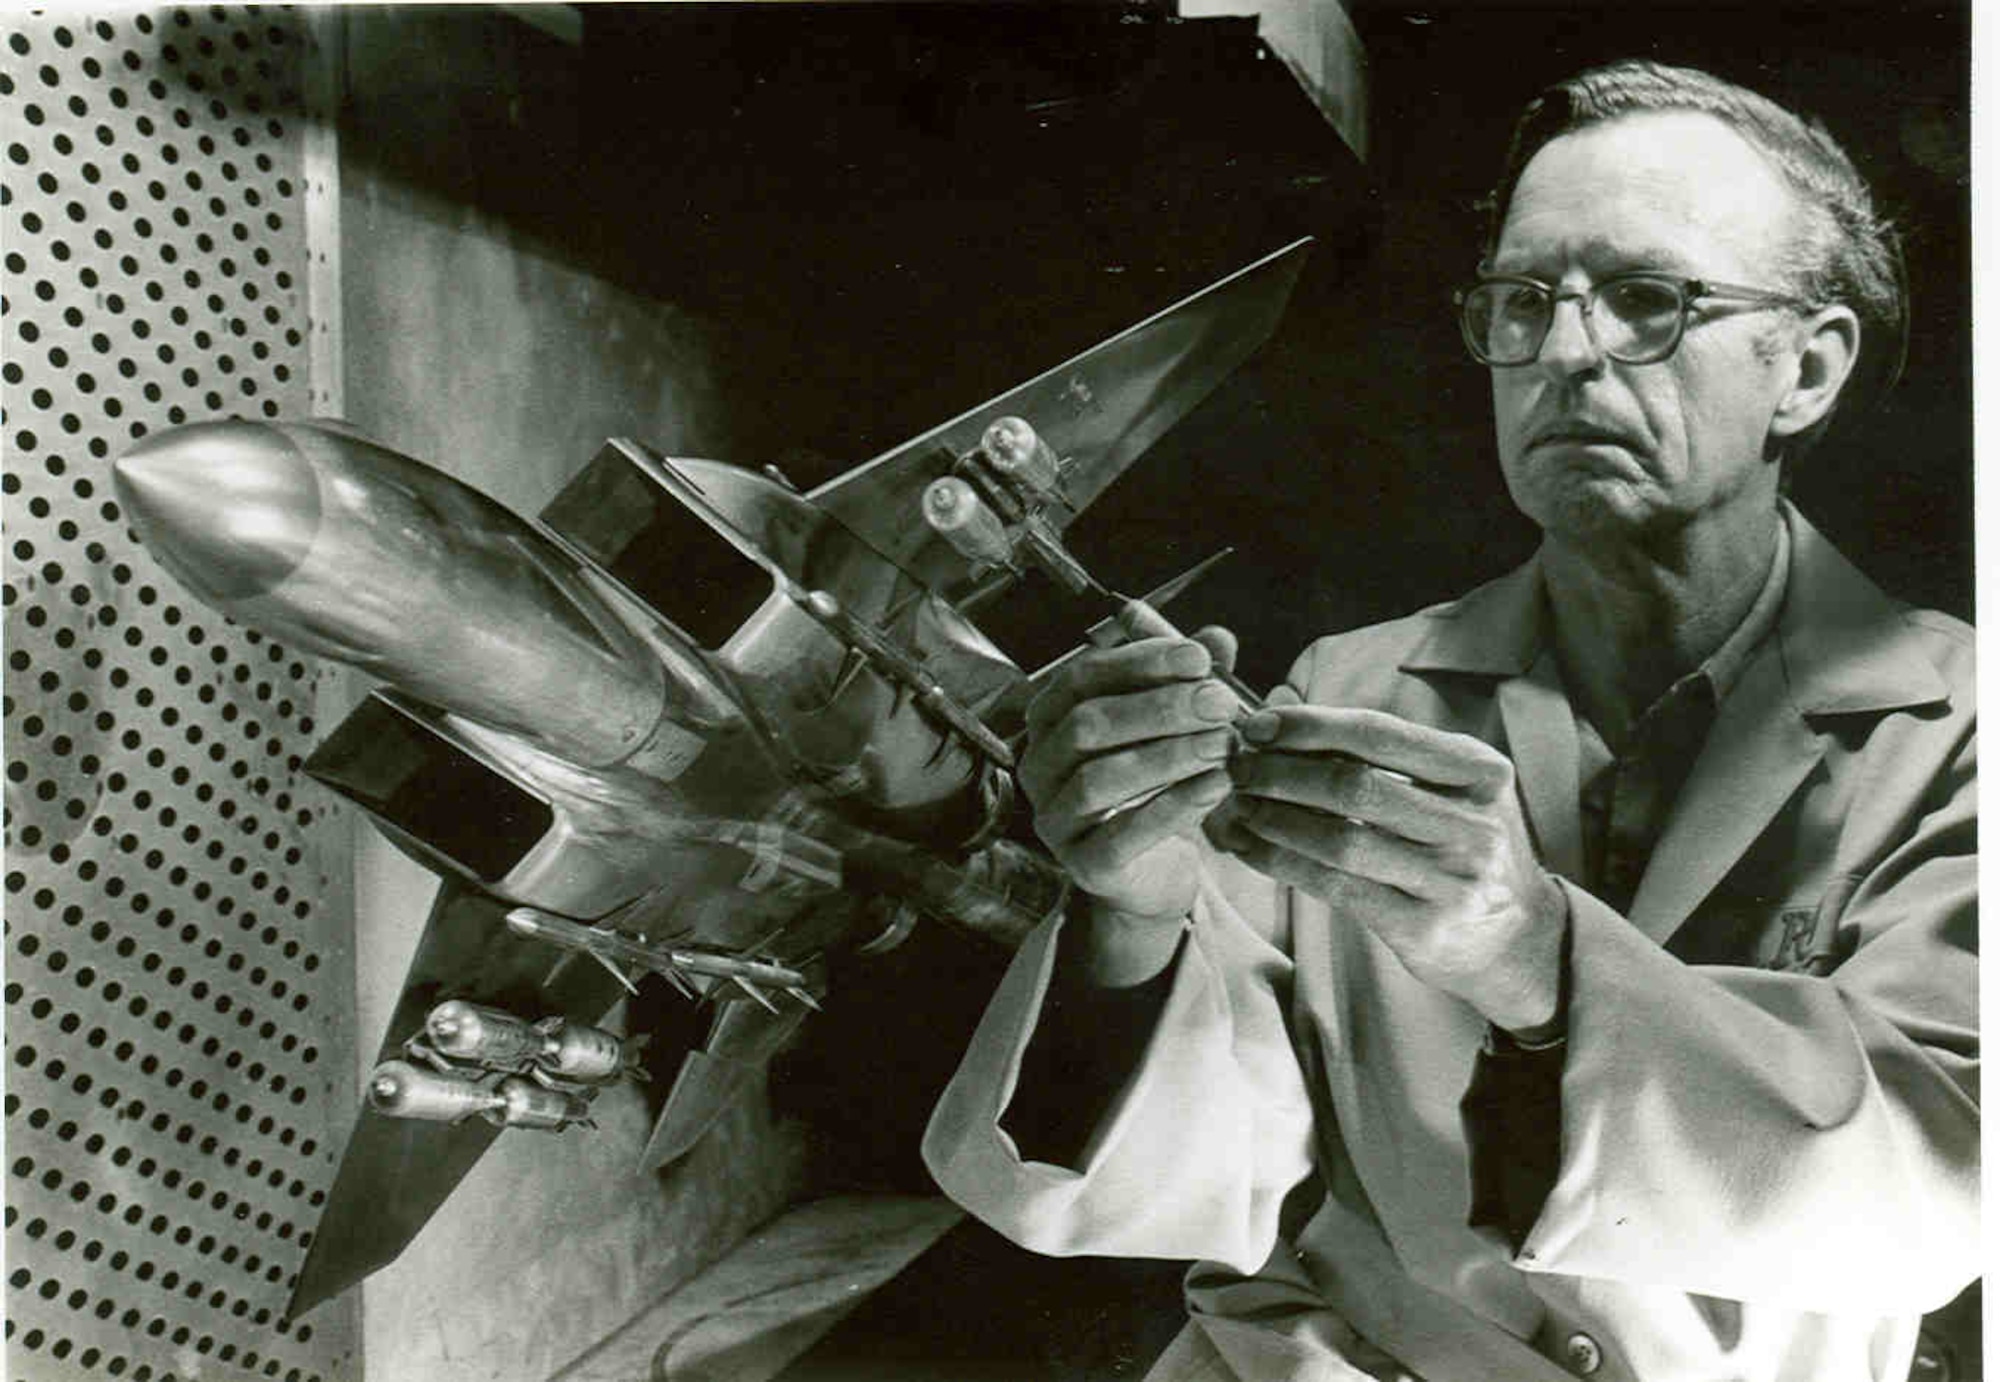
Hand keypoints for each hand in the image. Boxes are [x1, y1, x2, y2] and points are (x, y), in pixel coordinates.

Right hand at [1016, 626, 1243, 981]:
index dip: (1141, 662)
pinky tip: (1217, 786)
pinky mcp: (1084, 866)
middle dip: (1160, 708)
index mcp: (1050, 722)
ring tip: (1223, 744)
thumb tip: (1218, 638)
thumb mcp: (1174, 730)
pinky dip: (1172, 807)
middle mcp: (1040, 768)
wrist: (1154, 875)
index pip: (1082, 677)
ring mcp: (1056, 821)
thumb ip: (1190, 683)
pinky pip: (1121, 836)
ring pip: (1099, 778)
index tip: (1200, 658)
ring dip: (1168, 756)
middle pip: (1087, 724)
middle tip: (1221, 703)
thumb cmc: (1155, 790)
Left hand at [1214, 706, 1565, 1032]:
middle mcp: (1472, 824)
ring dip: (1274, 818)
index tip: (1258, 725)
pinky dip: (1282, 862)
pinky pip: (1335, 887)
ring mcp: (1450, 881)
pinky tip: (1249, 847)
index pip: (1379, 735)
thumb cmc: (1463, 844)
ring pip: (1339, 840)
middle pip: (1353, 786)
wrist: (1516, 937)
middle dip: (1281, 772)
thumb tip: (1282, 705)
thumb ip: (1379, 749)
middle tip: (1237, 767)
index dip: (1310, 726)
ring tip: (1237, 804)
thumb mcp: (1450, 786)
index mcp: (1480, 771)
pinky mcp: (1422, 928)